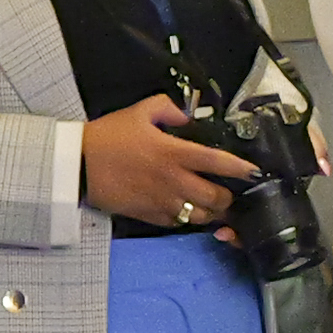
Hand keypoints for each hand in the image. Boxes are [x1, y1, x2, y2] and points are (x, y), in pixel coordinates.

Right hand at [79, 92, 250, 229]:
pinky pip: (177, 223)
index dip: (240, 169)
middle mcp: (172, 180)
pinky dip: (186, 219)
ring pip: (200, 216)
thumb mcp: (139, 111)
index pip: (216, 162)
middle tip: (229, 191)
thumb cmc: (109, 136)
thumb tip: (187, 116)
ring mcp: (161, 201)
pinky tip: (186, 210)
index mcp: (173, 153)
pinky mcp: (148, 215)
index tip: (254, 172)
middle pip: (215, 198)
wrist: (78, 164)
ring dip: (210, 212)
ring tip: (212, 205)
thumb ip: (168, 108)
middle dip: (228, 197)